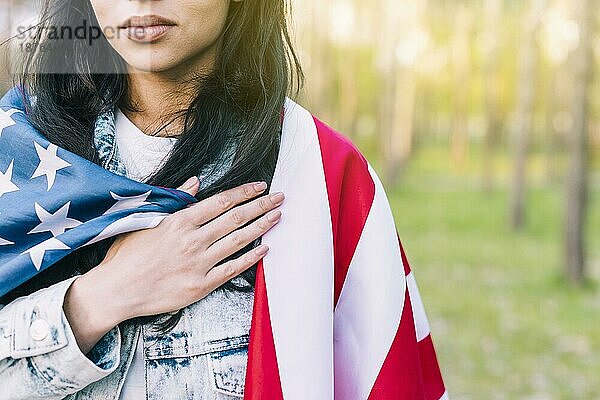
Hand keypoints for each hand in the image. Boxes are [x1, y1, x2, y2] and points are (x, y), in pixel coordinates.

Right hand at [64, 177, 282, 352]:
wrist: (116, 290)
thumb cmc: (127, 255)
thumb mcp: (146, 219)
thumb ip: (175, 200)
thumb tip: (196, 182)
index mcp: (180, 221)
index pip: (221, 201)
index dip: (245, 192)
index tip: (260, 186)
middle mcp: (194, 240)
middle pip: (236, 218)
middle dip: (261, 205)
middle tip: (280, 197)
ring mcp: (199, 264)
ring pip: (239, 240)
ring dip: (261, 227)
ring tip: (277, 216)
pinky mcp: (201, 285)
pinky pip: (232, 269)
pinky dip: (250, 258)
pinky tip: (265, 249)